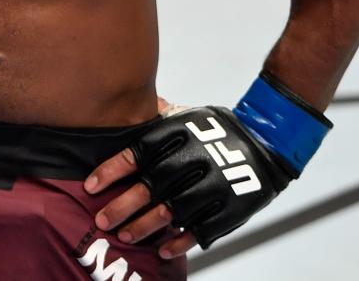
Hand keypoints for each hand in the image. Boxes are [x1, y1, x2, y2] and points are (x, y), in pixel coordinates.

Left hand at [83, 104, 298, 258]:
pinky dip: (179, 241)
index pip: (137, 153)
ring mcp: (213, 185)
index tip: (90, 186)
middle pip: (150, 187)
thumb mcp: (188, 117)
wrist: (268, 143)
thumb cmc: (218, 131)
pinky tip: (162, 249)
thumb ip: (158, 120)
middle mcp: (194, 160)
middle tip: (102, 220)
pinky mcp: (230, 208)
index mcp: (180, 135)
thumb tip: (125, 111)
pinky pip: (199, 230)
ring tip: (126, 236)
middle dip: (122, 206)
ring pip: (171, 211)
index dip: (111, 171)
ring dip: (145, 226)